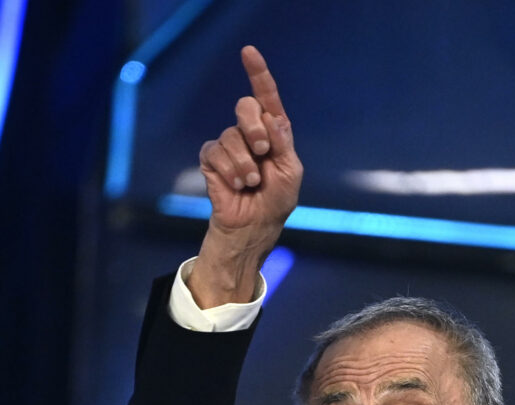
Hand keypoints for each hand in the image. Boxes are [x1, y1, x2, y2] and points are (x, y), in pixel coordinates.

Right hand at [189, 45, 303, 305]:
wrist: (253, 230)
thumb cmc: (275, 204)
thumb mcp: (290, 173)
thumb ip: (283, 143)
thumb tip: (271, 116)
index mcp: (273, 133)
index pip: (266, 98)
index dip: (258, 74)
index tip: (249, 52)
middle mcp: (250, 134)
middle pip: (245, 107)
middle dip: (254, 128)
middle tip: (261, 152)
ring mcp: (229, 146)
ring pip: (230, 135)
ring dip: (244, 162)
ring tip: (250, 183)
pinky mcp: (212, 160)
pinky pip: (214, 151)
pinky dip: (228, 170)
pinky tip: (236, 185)